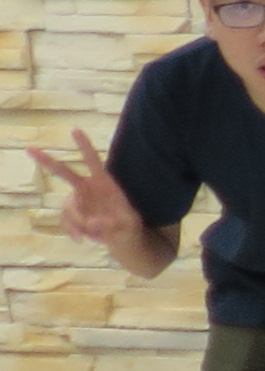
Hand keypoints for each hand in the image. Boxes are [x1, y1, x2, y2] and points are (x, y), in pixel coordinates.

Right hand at [28, 128, 144, 248]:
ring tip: (93, 234)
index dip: (84, 146)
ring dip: (77, 221)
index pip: (93, 160)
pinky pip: (67, 222)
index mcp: (103, 182)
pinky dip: (73, 231)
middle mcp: (86, 188)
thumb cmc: (128, 224)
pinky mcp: (73, 215)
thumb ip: (113, 223)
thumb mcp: (129, 225)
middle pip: (64, 173)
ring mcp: (77, 201)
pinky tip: (82, 240)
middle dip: (47, 161)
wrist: (122, 237)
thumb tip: (93, 223)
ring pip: (67, 207)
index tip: (75, 130)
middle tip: (30, 149)